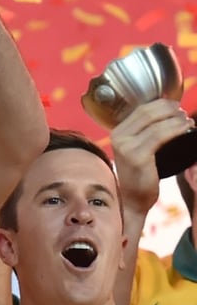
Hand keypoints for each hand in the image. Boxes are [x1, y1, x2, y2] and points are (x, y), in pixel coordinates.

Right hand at [111, 99, 193, 213]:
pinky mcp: (138, 156)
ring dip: (176, 118)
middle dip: (169, 108)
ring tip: (187, 121)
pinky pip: (160, 135)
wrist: (131, 200)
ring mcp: (127, 147)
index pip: (140, 109)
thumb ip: (143, 135)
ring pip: (155, 122)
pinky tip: (186, 128)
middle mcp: (118, 137)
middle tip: (183, 111)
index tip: (175, 105)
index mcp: (117, 133)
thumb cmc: (139, 177)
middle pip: (146, 112)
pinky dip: (176, 129)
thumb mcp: (136, 151)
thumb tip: (165, 118)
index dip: (160, 103)